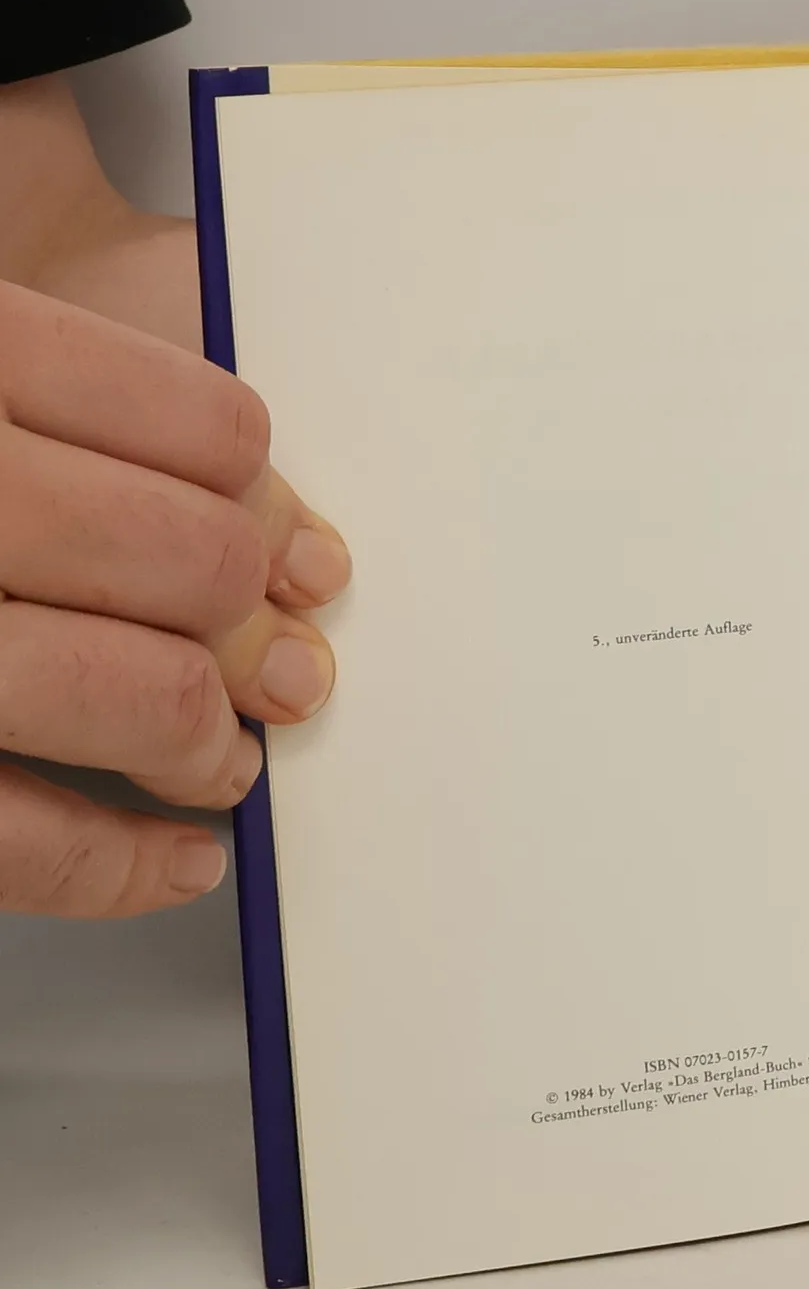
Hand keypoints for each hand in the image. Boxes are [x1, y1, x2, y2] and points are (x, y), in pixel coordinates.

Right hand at [0, 278, 350, 916]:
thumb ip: (87, 421)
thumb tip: (295, 560)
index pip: (212, 433)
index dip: (276, 514)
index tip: (300, 564)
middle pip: (199, 565)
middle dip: (257, 636)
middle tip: (277, 674)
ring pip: (143, 695)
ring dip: (207, 745)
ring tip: (214, 759)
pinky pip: (25, 840)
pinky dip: (124, 867)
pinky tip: (175, 856)